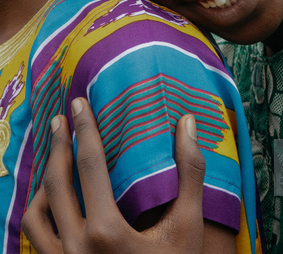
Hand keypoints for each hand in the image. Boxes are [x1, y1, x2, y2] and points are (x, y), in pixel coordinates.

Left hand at [22, 98, 205, 252]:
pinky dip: (38, 213)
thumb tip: (186, 122)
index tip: (79, 103)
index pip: (89, 164)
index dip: (85, 128)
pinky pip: (34, 239)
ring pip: (35, 214)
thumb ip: (189, 172)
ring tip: (55, 157)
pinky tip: (52, 200)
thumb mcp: (188, 226)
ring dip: (43, 180)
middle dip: (58, 145)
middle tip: (61, 119)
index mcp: (105, 231)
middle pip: (56, 183)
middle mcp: (74, 248)